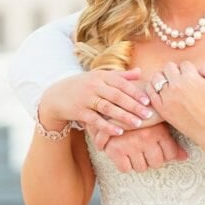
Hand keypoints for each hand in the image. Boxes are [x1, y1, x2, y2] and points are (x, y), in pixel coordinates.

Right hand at [40, 68, 154, 136]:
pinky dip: (107, 126)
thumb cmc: (84, 85)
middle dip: (133, 105)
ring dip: (123, 116)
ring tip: (138, 124)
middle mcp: (94, 85)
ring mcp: (86, 98)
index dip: (135, 92)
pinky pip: (95, 120)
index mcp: (101, 76)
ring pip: (107, 107)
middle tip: (148, 114)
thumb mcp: (100, 77)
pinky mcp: (79, 111)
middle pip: (117, 95)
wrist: (56, 95)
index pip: (121, 83)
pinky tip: (119, 132)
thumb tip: (140, 72)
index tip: (148, 101)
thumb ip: (121, 76)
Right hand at [96, 122, 188, 171]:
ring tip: (135, 149)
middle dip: (152, 159)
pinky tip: (125, 153)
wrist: (112, 106)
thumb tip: (185, 157)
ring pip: (141, 167)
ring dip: (139, 162)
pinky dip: (125, 164)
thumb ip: (171, 141)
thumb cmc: (138, 114)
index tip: (160, 148)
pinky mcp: (115, 150)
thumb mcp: (156, 122)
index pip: (171, 154)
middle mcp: (145, 138)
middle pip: (157, 163)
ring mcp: (130, 144)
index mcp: (158, 129)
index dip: (167, 154)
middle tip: (146, 149)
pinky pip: (125, 168)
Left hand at [148, 62, 204, 148]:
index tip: (194, 79)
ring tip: (172, 86)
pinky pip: (150, 92)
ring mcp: (167, 98)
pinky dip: (153, 88)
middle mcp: (176, 86)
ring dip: (164, 78)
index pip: (184, 64)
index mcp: (190, 78)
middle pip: (169, 67)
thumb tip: (198, 68)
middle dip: (176, 71)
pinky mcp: (162, 110)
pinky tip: (161, 91)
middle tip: (183, 82)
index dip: (191, 71)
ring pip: (157, 77)